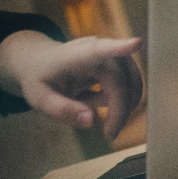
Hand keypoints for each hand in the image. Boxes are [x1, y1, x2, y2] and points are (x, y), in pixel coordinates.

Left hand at [0, 31, 143, 139]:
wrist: (41, 61)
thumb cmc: (40, 78)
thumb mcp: (40, 99)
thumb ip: (63, 110)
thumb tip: (91, 121)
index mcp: (76, 56)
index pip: (100, 50)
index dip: (120, 47)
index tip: (137, 43)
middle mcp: (99, 51)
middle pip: (122, 80)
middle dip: (121, 110)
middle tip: (110, 134)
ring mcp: (112, 55)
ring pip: (131, 83)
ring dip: (122, 106)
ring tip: (98, 116)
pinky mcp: (120, 62)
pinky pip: (130, 85)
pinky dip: (119, 101)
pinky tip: (96, 100)